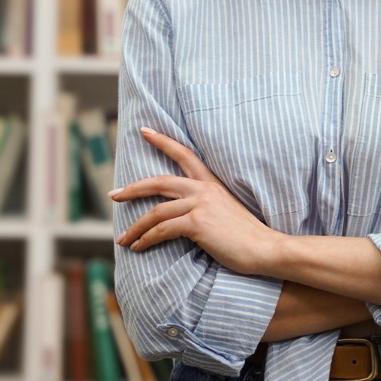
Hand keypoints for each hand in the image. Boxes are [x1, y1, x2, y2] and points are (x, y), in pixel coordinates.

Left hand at [109, 127, 283, 275]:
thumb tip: (184, 216)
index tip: (144, 131)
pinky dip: (146, 239)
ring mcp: (200, 205)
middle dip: (133, 188)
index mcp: (211, 184)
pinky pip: (162, 230)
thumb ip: (206, 207)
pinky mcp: (197, 224)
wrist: (265, 248)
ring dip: (135, 228)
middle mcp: (203, 190)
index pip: (184, 155)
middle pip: (159, 182)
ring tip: (122, 239)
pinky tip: (138, 247)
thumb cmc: (247, 237)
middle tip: (114, 194)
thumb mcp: (226, 212)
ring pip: (155, 212)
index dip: (162, 142)